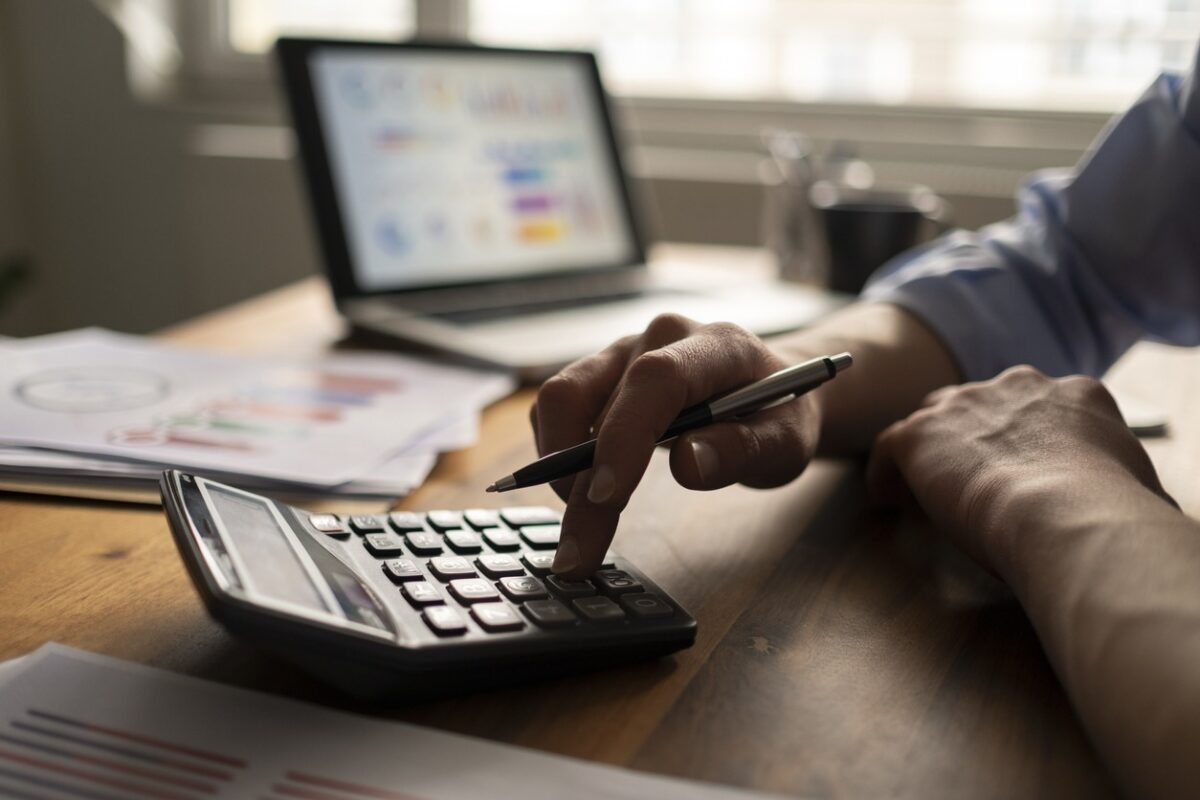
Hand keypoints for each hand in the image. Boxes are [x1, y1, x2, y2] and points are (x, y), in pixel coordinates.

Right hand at [531, 313, 821, 577]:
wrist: (770, 389)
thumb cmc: (778, 415)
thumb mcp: (786, 443)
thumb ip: (744, 450)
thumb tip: (688, 466)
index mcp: (714, 347)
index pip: (655, 380)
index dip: (625, 436)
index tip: (608, 498)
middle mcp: (658, 339)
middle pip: (591, 398)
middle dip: (579, 484)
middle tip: (578, 553)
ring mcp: (623, 352)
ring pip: (561, 401)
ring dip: (558, 468)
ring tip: (586, 524)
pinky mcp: (600, 373)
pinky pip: (558, 408)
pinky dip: (558, 454)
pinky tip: (585, 491)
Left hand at [866, 366, 1172, 576]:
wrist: (1066, 511)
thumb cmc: (1114, 512)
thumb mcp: (1140, 485)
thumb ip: (1126, 483)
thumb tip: (1143, 511)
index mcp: (1077, 394)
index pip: (1038, 405)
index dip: (1022, 437)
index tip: (1018, 466)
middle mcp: (1018, 385)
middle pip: (980, 402)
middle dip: (971, 433)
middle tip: (967, 474)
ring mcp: (963, 405)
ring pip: (932, 418)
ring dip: (929, 449)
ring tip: (922, 487)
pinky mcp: (919, 433)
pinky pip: (889, 445)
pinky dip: (885, 471)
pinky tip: (887, 497)